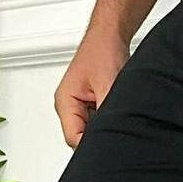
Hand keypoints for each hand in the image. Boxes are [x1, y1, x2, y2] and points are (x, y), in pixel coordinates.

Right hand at [54, 25, 129, 147]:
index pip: (74, 140)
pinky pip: (97, 122)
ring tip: (115, 112)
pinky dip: (107, 120)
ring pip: (90, 132)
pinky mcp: (89, 105)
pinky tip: (116, 110)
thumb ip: (107, 115)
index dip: (93, 146)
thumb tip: (111, 137)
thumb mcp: (109, 87)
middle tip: (117, 128)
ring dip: (104, 127)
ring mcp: (78, 107)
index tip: (111, 143)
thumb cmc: (104, 51)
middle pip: (80, 139)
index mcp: (64, 102)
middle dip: (99, 137)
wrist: (109, 35)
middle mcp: (68, 107)